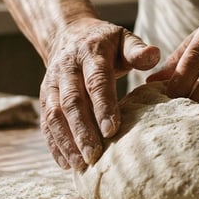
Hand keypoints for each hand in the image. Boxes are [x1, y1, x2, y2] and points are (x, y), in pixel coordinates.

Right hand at [40, 17, 159, 171]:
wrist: (69, 34)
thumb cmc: (105, 42)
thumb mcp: (123, 38)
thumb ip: (137, 49)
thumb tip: (154, 55)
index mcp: (90, 54)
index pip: (96, 81)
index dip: (103, 105)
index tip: (112, 129)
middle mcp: (66, 69)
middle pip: (71, 102)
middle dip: (82, 130)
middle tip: (95, 155)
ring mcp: (51, 84)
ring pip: (54, 115)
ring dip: (66, 141)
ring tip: (81, 164)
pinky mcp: (44, 97)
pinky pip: (46, 123)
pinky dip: (54, 144)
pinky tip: (66, 164)